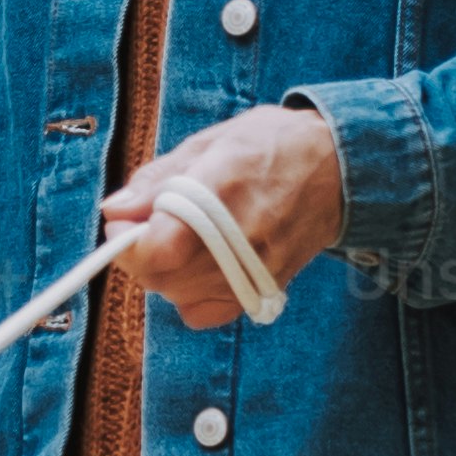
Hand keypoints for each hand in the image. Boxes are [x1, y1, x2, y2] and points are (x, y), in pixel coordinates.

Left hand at [100, 97, 345, 327]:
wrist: (341, 169)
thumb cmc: (275, 145)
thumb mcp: (212, 142)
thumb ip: (158, 179)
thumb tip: (114, 210)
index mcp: (222, 190)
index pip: (158, 247)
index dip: (126, 243)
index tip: (121, 225)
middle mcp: (240, 238)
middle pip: (162, 277)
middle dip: (140, 254)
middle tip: (145, 226)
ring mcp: (254, 270)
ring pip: (178, 296)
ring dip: (163, 273)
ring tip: (179, 240)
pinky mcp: (263, 290)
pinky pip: (205, 313)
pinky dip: (189, 296)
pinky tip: (198, 267)